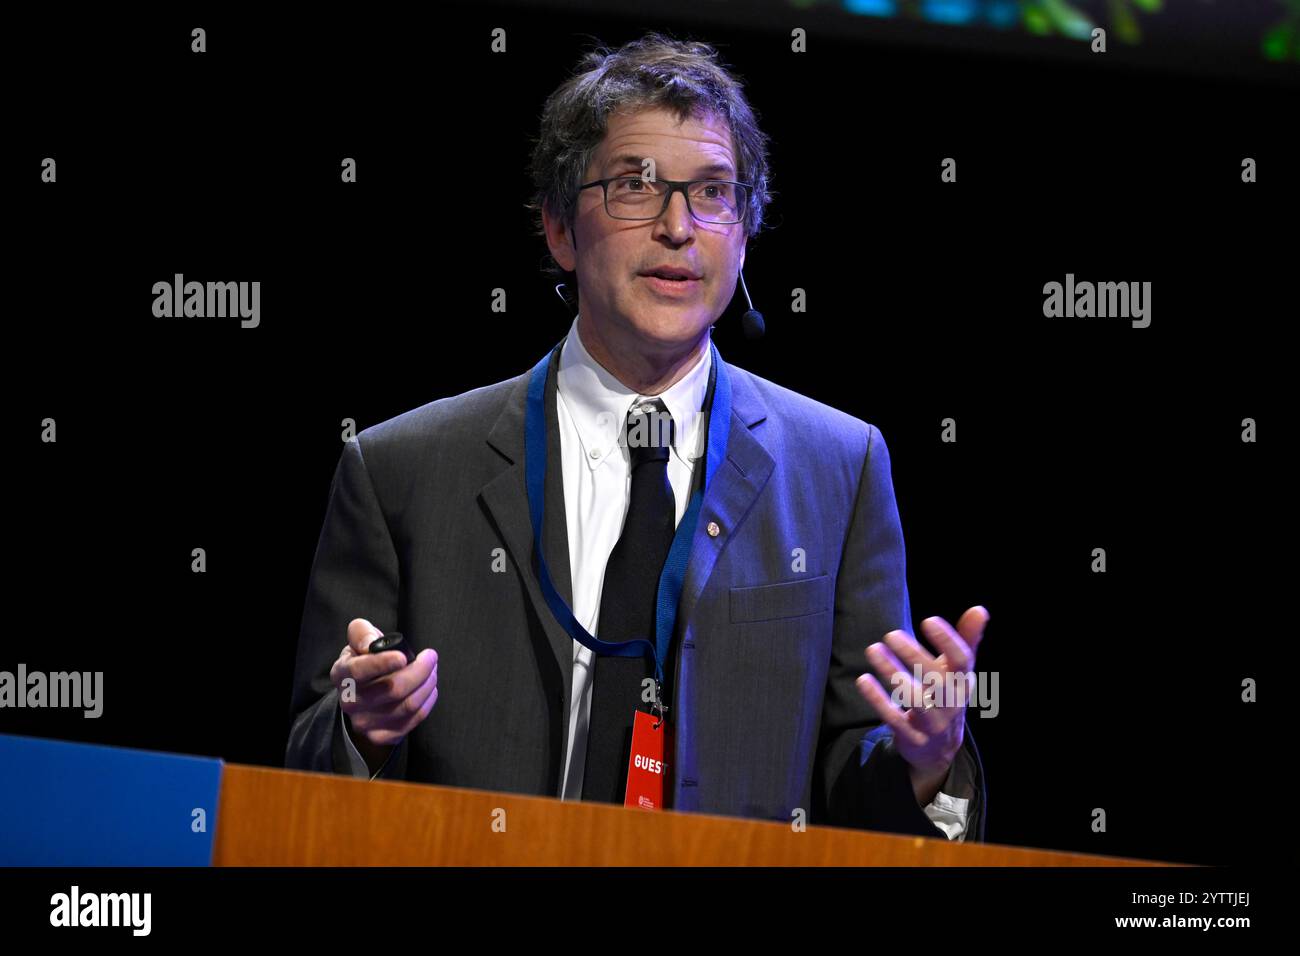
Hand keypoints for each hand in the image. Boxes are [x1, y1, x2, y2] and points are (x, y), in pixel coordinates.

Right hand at [331, 619, 437, 759]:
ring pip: (408, 705)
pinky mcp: (382, 736)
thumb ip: (361, 633)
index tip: (403, 657)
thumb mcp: (358, 642)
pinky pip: (415, 719)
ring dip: (428, 684)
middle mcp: (350, 702)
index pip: (359, 671)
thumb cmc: (364, 662)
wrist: (360, 699)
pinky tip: (428, 689)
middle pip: (393, 689)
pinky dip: (428, 700)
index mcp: (342, 674)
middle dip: (420, 670)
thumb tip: (370, 644)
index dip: (382, 663)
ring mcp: (365, 723)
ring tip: (431, 671)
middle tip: (431, 657)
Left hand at [855, 606, 988, 801]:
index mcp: (963, 682)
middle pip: (937, 680)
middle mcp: (952, 703)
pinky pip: (895, 719)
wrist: (941, 748)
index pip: (962, 660)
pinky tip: (863, 680)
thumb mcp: (958, 671)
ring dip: (892, 674)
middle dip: (914, 656)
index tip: (928, 621)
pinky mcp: (913, 738)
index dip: (948, 641)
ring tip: (873, 650)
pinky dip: (878, 700)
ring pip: (915, 700)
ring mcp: (934, 723)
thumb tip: (980, 609)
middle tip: (890, 634)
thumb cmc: (947, 696)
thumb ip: (966, 640)